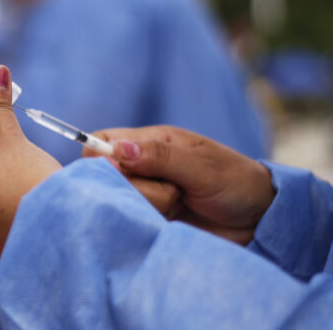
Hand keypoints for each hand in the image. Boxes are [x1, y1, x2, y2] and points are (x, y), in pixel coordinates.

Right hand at [82, 126, 274, 244]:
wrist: (261, 221)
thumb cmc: (237, 182)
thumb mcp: (202, 166)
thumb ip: (160, 157)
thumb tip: (117, 150)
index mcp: (151, 141)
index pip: (102, 142)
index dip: (100, 157)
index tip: (119, 172)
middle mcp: (142, 166)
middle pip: (107, 174)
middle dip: (134, 185)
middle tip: (170, 190)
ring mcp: (145, 193)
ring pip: (120, 198)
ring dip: (148, 203)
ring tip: (179, 203)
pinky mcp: (150, 217)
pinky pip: (132, 218)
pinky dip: (148, 219)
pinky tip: (172, 219)